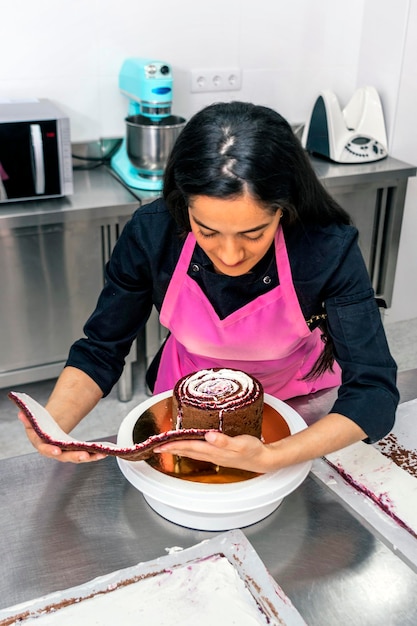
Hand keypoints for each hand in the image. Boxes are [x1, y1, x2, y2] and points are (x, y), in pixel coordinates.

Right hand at [17, 411, 106, 463]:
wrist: (47, 428)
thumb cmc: (40, 425)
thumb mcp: (32, 420)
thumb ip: (27, 418)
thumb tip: (22, 414)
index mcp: (42, 445)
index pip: (46, 449)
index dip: (51, 450)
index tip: (57, 450)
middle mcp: (54, 452)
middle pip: (65, 457)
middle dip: (75, 456)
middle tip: (85, 455)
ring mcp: (65, 454)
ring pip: (77, 458)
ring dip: (89, 457)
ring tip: (100, 454)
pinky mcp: (75, 452)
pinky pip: (85, 455)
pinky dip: (94, 455)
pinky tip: (103, 453)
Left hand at [154, 431, 278, 473]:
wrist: (264, 460)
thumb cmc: (254, 450)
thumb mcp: (242, 443)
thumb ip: (225, 441)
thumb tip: (210, 436)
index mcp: (215, 450)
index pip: (190, 446)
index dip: (175, 445)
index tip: (161, 445)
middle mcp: (213, 454)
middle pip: (188, 451)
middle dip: (172, 449)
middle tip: (157, 447)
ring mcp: (216, 456)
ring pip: (193, 452)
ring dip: (179, 450)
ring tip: (168, 447)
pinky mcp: (220, 454)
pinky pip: (200, 452)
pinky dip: (190, 449)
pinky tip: (189, 446)